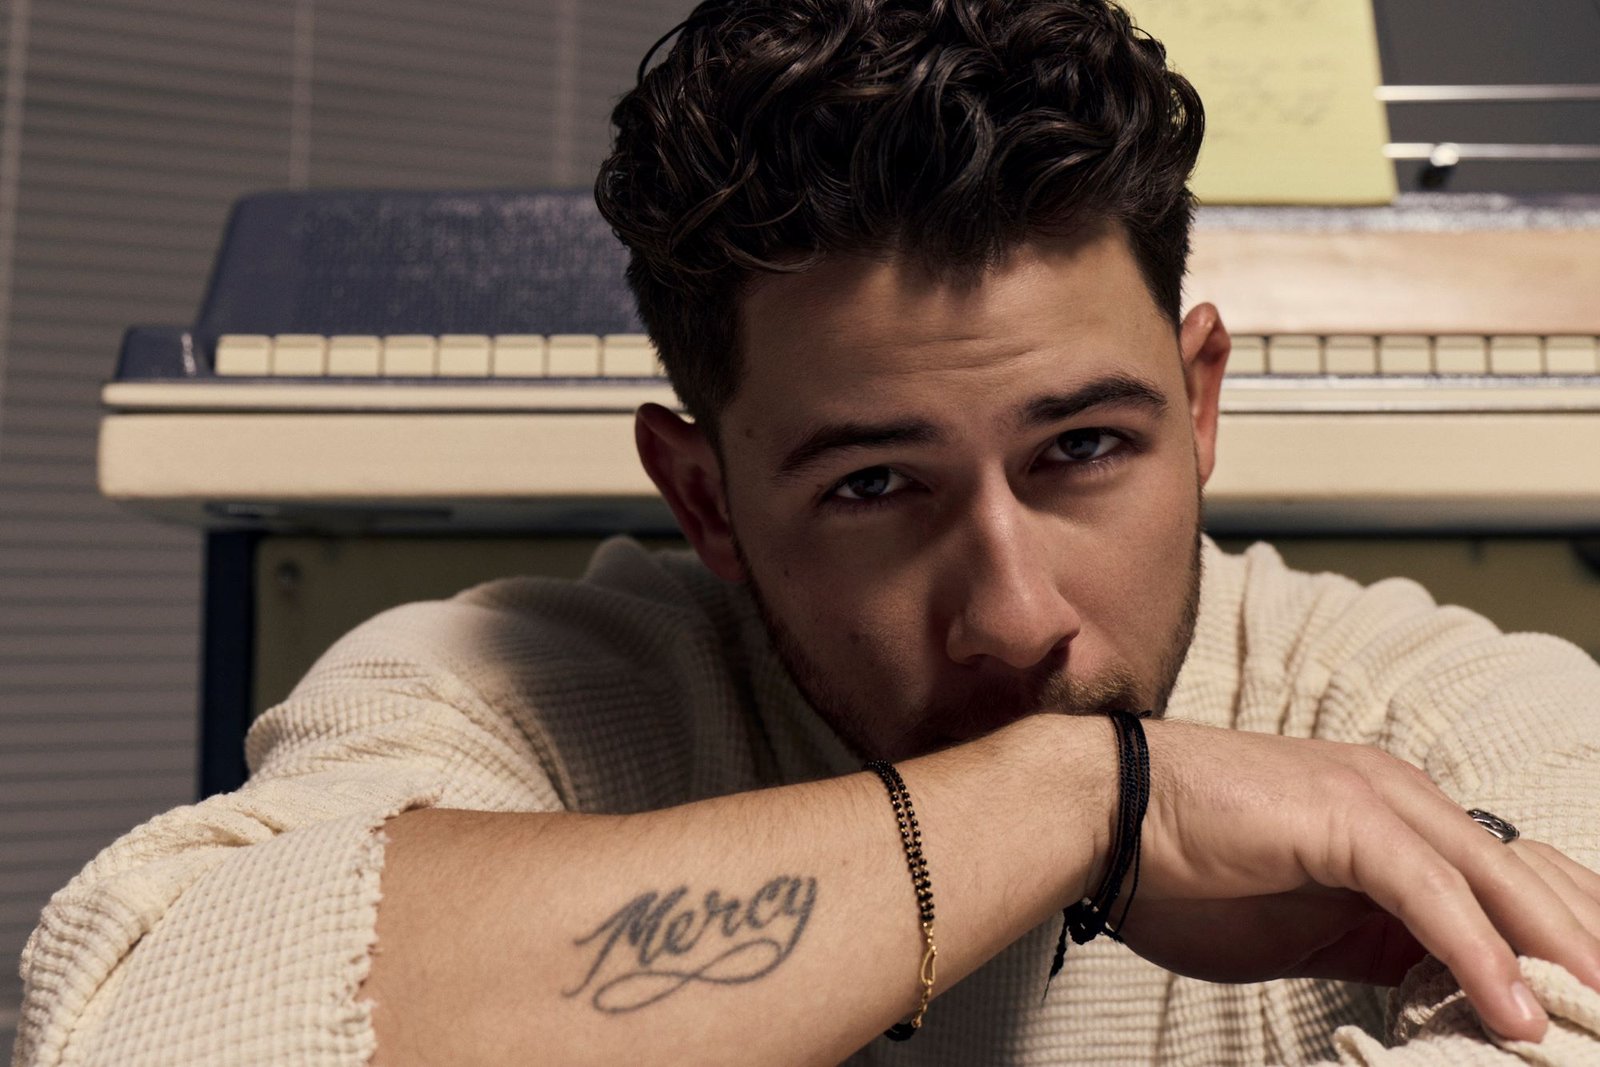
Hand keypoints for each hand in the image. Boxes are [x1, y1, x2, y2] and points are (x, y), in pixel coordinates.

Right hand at [1111, 719, 1599, 1043]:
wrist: (1103, 814)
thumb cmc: (1187, 869)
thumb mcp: (1308, 922)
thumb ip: (1382, 943)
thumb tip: (1450, 994)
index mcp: (1394, 813)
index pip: (1511, 875)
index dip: (1562, 938)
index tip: (1594, 1002)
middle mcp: (1400, 794)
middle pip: (1529, 873)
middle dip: (1582, 946)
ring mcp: (1374, 798)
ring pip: (1498, 880)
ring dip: (1557, 957)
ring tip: (1598, 1021)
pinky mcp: (1343, 819)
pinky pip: (1433, 895)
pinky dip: (1481, 955)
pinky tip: (1513, 1013)